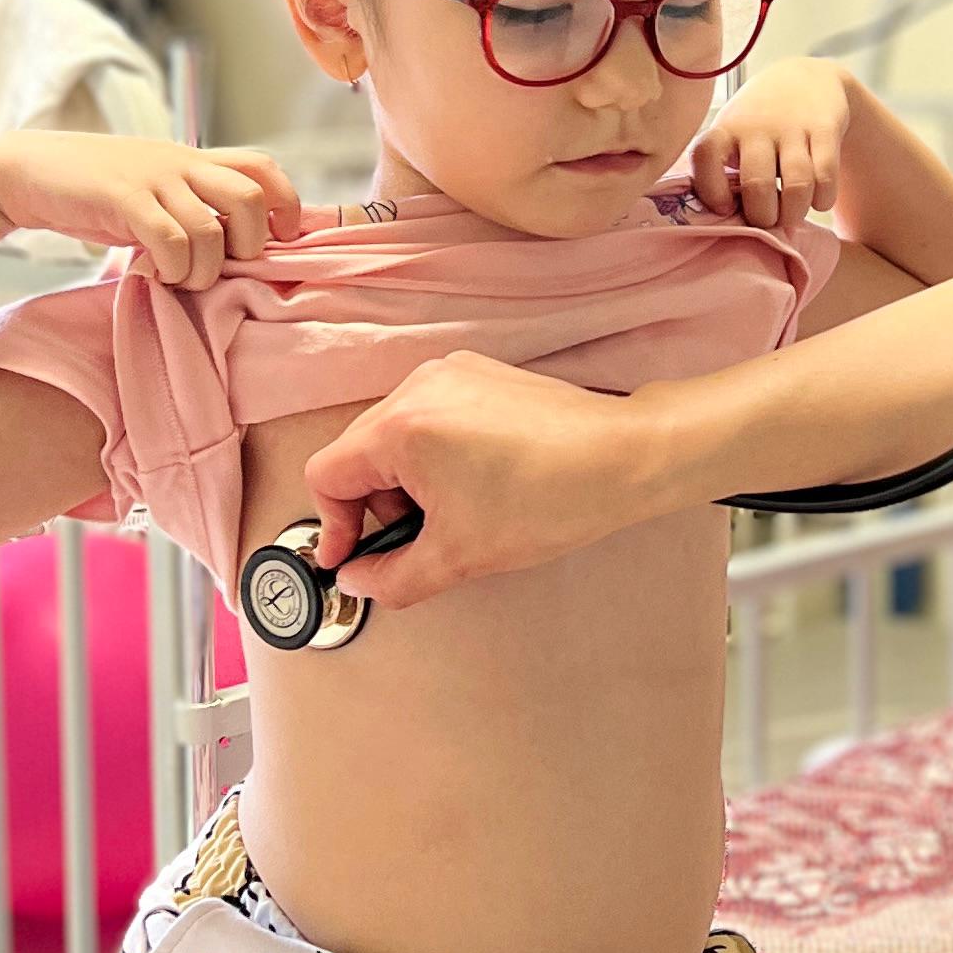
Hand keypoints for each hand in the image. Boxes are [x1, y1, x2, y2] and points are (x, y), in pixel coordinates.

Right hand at [0, 133, 301, 292]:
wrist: (25, 172)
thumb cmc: (93, 192)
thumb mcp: (151, 190)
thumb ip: (188, 206)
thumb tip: (231, 249)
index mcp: (192, 160)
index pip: (263, 167)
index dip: (285, 202)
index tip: (279, 237)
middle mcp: (180, 164)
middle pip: (251, 197)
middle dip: (250, 243)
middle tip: (225, 265)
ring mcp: (152, 179)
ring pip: (212, 229)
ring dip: (205, 268)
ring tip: (182, 279)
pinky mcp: (123, 198)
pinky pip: (170, 239)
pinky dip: (172, 267)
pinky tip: (156, 274)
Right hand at [298, 348, 640, 606]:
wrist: (625, 458)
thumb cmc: (552, 497)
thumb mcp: (458, 556)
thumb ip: (393, 577)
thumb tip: (361, 579)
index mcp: (401, 427)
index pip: (327, 475)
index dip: (333, 526)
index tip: (351, 556)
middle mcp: (419, 387)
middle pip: (359, 453)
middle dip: (377, 506)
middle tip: (416, 538)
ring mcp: (452, 374)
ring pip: (395, 435)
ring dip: (408, 482)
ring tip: (456, 512)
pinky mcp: (480, 374)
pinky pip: (432, 417)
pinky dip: (436, 455)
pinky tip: (476, 483)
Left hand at [692, 60, 854, 230]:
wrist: (805, 79)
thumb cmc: (759, 123)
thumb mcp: (732, 134)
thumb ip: (722, 171)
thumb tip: (722, 224)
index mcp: (725, 129)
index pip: (705, 156)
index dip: (711, 189)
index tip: (724, 208)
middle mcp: (756, 126)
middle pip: (757, 185)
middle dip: (764, 217)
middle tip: (768, 220)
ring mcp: (792, 126)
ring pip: (796, 185)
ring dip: (795, 213)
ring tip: (793, 215)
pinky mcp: (825, 129)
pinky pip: (826, 176)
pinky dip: (823, 198)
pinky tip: (819, 199)